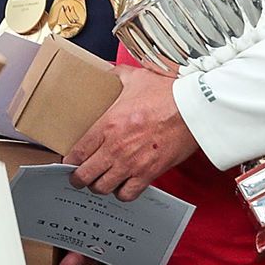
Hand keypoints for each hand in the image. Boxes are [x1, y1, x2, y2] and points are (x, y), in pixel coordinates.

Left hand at [65, 64, 195, 201]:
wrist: (194, 108)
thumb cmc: (168, 93)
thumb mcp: (135, 77)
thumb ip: (115, 75)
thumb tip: (105, 70)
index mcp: (108, 125)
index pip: (77, 152)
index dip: (69, 160)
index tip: (70, 161)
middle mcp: (115, 147)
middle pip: (84, 175)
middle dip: (79, 178)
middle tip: (80, 176)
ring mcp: (131, 163)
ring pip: (103, 188)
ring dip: (99, 186)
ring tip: (100, 181)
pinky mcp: (149, 173)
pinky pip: (127, 194)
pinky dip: (122, 193)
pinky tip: (122, 185)